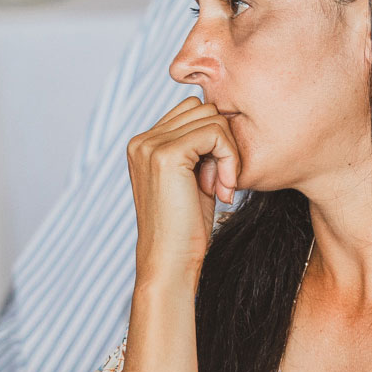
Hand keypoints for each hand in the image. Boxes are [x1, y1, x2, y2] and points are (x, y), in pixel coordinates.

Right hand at [126, 97, 238, 281]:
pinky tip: (222, 190)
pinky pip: (216, 132)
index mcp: (143, 144)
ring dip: (228, 153)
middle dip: (222, 143)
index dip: (213, 139)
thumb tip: (221, 116)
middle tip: (220, 184)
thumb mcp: (190, 180)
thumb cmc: (185, 228)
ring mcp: (151, 145)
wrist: (170, 262)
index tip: (215, 178)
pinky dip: (229, 159)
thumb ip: (197, 148)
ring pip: (212, 117)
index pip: (191, 111)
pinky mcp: (167, 154)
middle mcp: (142, 140)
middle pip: (203, 109)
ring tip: (220, 188)